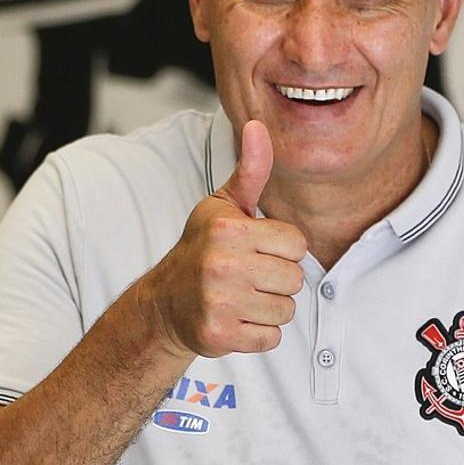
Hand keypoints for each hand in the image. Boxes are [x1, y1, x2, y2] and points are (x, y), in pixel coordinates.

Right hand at [142, 120, 307, 357]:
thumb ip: (251, 170)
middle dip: (277, 280)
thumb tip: (259, 126)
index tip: (256, 249)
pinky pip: (271, 338)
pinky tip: (236, 317)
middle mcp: (223, 264)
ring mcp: (219, 302)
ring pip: (286, 310)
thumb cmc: (203, 248)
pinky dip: (258, 333)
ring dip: (268, 307)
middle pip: (295, 279)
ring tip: (241, 296)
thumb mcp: (224, 205)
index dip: (282, 249)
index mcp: (229, 229)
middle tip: (247, 275)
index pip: (298, 245)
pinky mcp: (219, 334)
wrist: (165, 302)